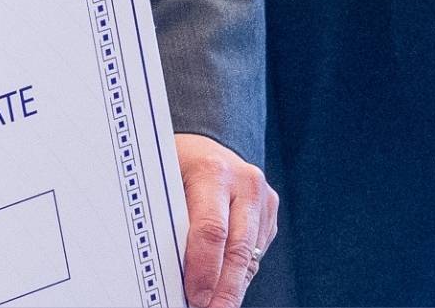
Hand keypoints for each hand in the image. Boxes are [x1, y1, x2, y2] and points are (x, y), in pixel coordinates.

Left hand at [175, 133, 275, 307]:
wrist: (205, 143)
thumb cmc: (176, 162)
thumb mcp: (163, 180)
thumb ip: (170, 218)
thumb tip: (167, 267)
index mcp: (213, 171)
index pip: (211, 230)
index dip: (204, 270)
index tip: (195, 297)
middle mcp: (245, 183)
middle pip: (238, 250)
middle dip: (225, 290)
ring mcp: (264, 198)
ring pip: (251, 256)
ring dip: (234, 286)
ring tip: (216, 305)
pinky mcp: (271, 212)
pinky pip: (256, 252)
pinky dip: (240, 272)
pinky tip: (226, 286)